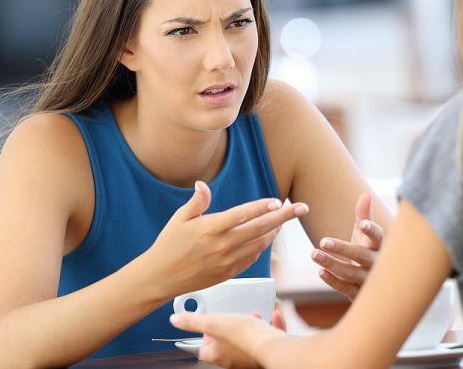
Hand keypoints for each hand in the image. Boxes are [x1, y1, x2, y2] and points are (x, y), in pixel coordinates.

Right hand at [146, 181, 309, 296]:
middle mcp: (222, 245)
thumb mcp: (179, 219)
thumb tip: (203, 184)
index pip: (242, 215)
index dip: (262, 207)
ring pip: (260, 244)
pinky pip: (252, 258)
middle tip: (302, 208)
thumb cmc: (168, 245)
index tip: (278, 201)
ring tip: (284, 221)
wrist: (160, 278)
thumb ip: (197, 202)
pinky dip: (262, 246)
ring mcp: (227, 261)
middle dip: (285, 217)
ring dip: (275, 231)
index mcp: (210, 228)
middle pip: (260, 228)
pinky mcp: (229, 273)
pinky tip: (266, 237)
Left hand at [170, 311, 285, 367]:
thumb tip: (175, 319)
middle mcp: (233, 360)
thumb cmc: (243, 337)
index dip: (205, 336)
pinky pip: (267, 339)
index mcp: (217, 355)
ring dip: (249, 328)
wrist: (271, 346)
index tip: (210, 323)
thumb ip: (193, 321)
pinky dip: (269, 327)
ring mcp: (250, 358)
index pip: (204, 349)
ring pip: (247, 343)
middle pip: (226, 345)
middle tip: (233, 318)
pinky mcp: (267, 353)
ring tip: (253, 316)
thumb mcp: (212, 322)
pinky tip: (274, 316)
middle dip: (229, 329)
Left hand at [311, 191, 383, 300]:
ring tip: (313, 254)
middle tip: (323, 241)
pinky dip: (334, 281)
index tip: (362, 224)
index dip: (371, 230)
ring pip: (352, 273)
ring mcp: (368, 281)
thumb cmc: (369, 252)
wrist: (379, 286)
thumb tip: (366, 193)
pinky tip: (321, 272)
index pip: (378, 237)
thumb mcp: (367, 235)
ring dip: (333, 264)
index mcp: (380, 247)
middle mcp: (377, 264)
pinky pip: (346, 289)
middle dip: (343, 248)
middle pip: (362, 256)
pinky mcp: (359, 294)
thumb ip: (364, 215)